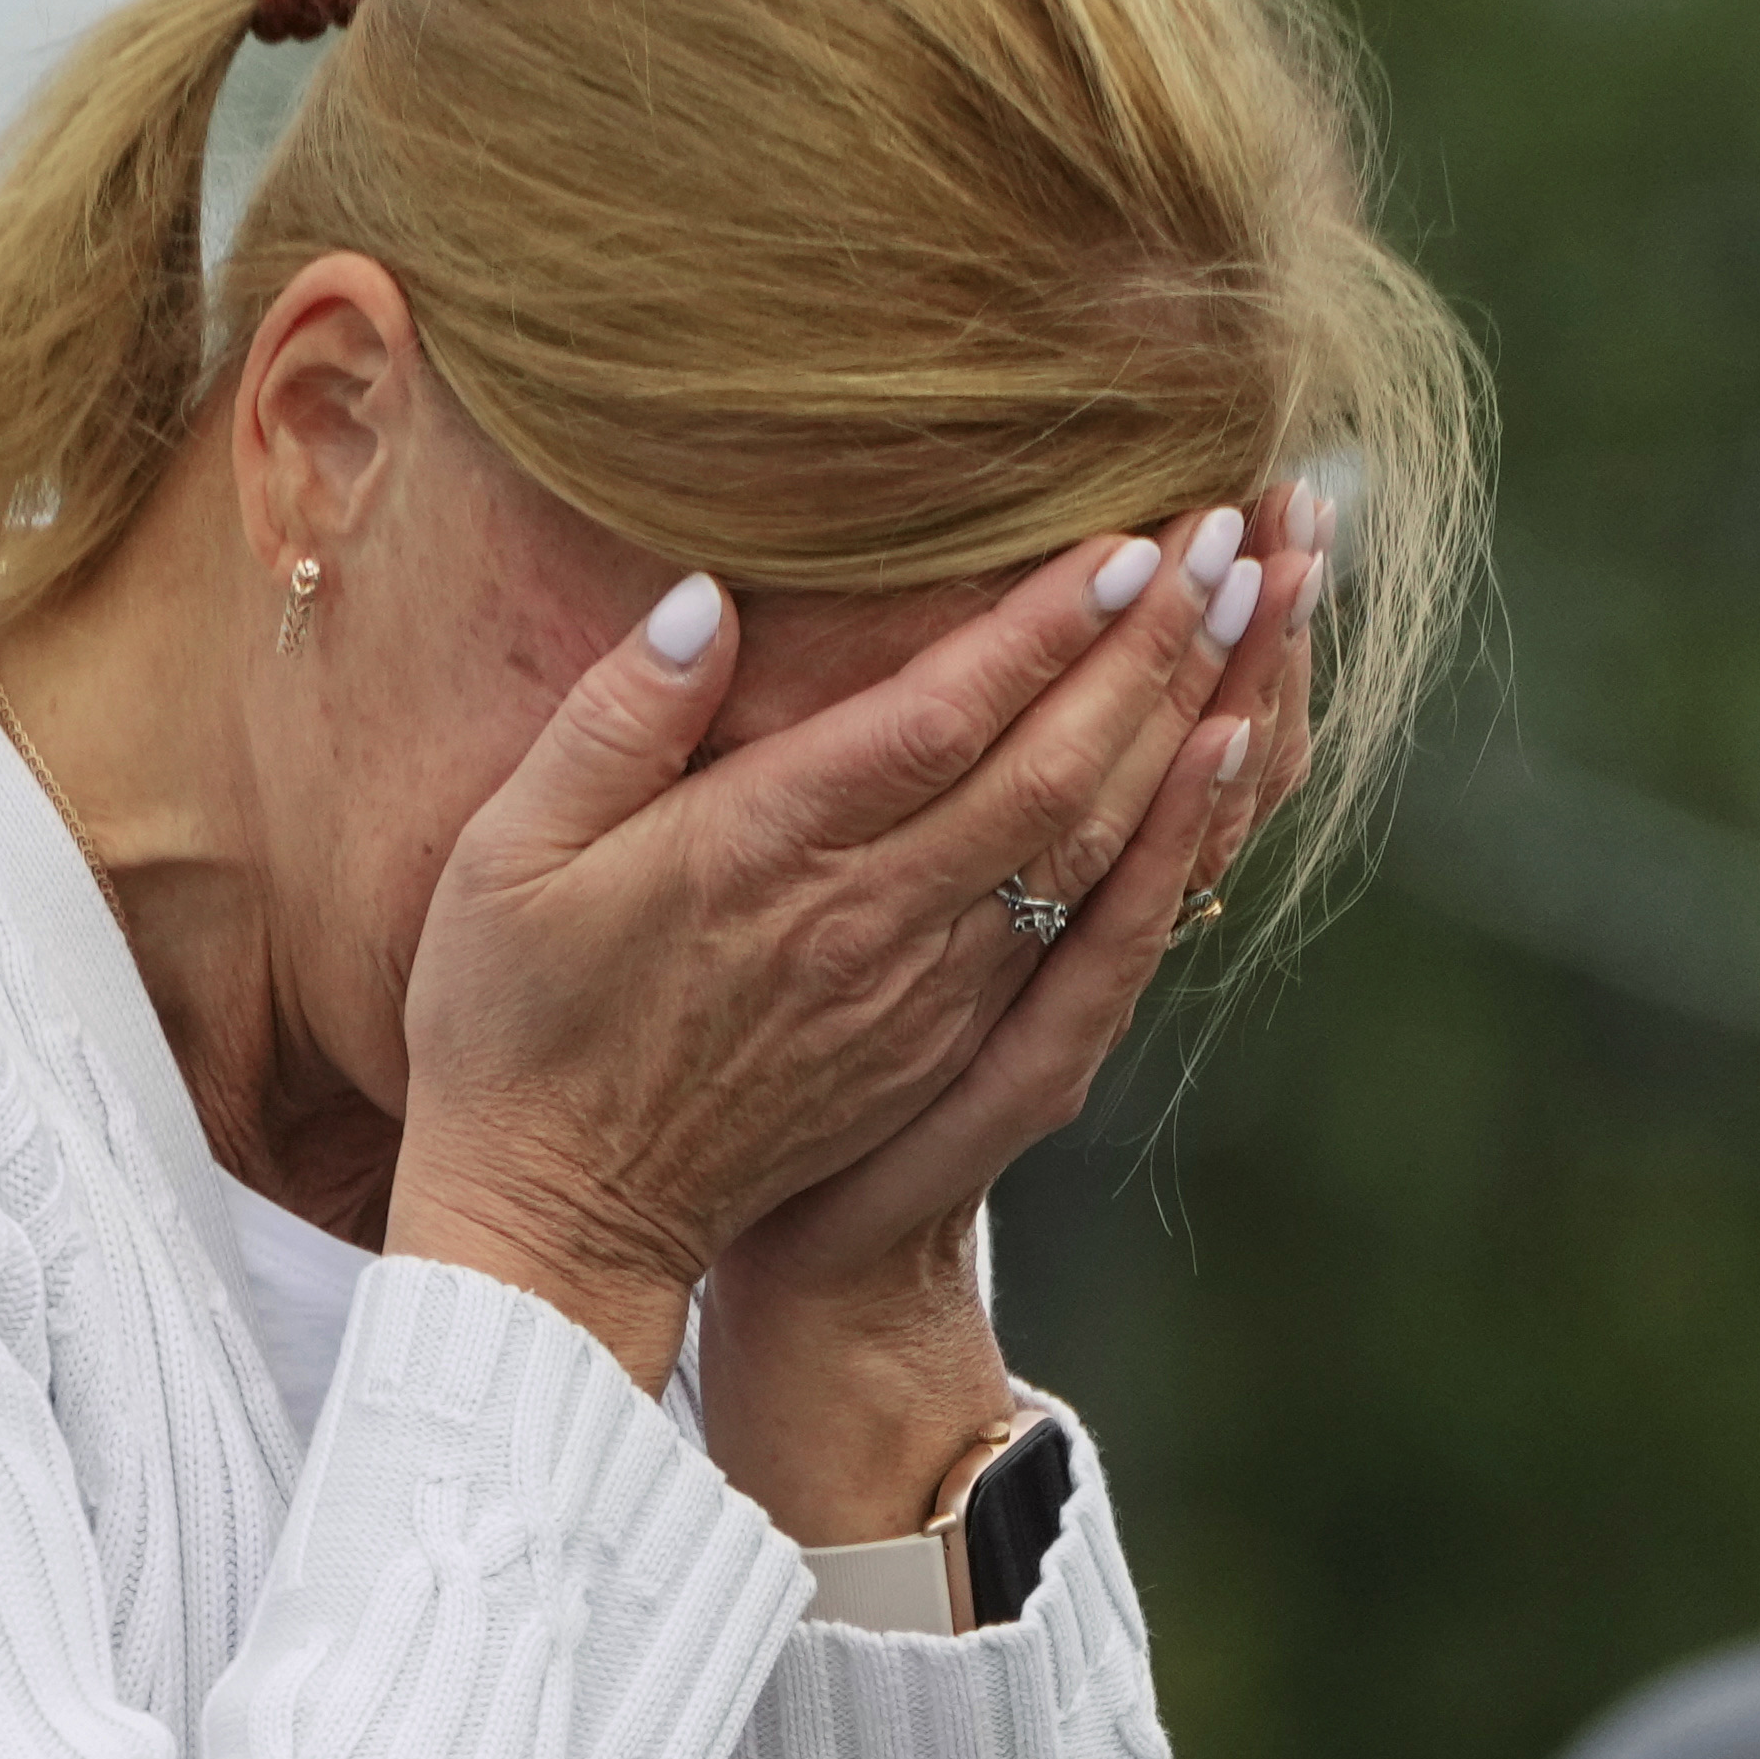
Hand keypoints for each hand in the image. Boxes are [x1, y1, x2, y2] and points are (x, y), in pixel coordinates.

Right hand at [379, 509, 1273, 1464]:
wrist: (561, 1225)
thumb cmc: (512, 1024)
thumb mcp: (511, 856)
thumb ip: (616, 719)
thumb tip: (710, 597)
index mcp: (761, 857)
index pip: (938, 720)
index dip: (1043, 628)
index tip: (1129, 538)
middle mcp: (867, 923)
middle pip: (1048, 771)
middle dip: (1151, 647)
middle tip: (1230, 533)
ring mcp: (921, 993)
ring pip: (1085, 846)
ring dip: (1178, 725)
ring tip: (1248, 613)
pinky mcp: (943, 1042)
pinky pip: (1081, 929)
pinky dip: (1158, 843)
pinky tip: (1206, 773)